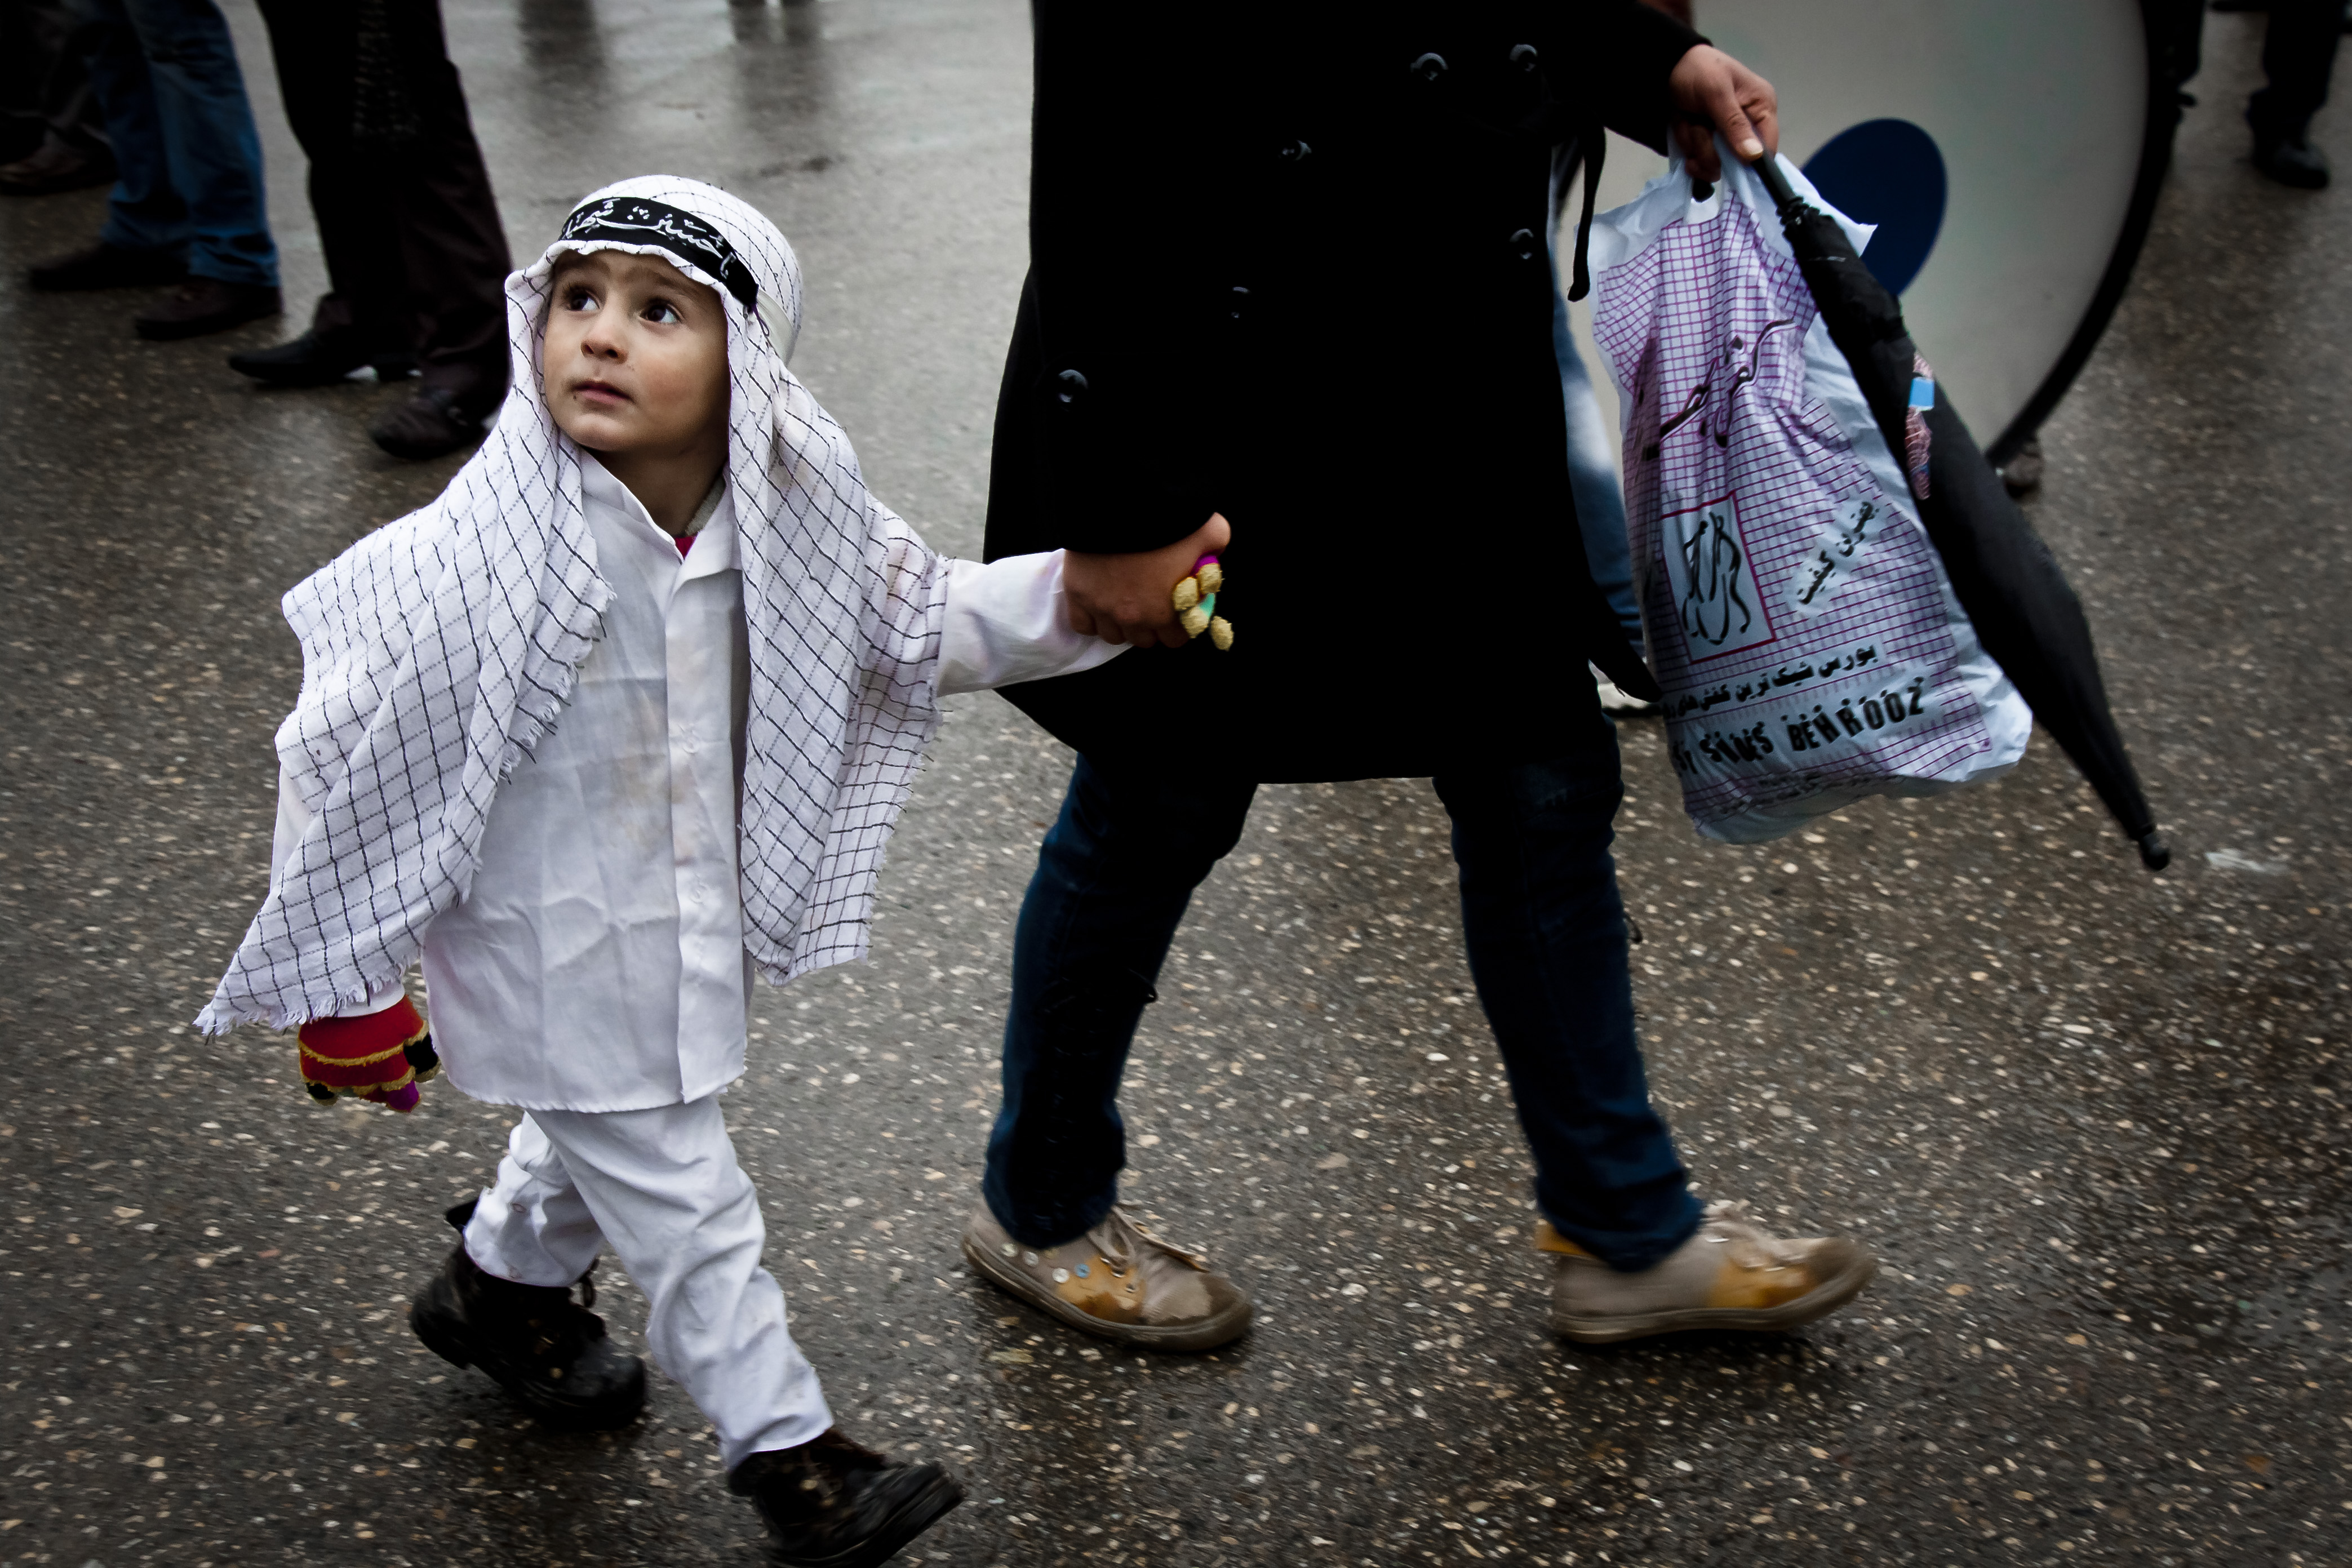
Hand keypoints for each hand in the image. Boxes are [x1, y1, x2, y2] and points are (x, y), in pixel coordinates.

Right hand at [1063, 512, 1232, 647]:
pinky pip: (1082, 625)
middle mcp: (1133, 617)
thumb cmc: (1169, 519)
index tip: (1175, 611)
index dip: (1177, 627)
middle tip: (1149, 603)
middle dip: (1149, 626)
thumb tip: (1213, 556)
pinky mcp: (1077, 595)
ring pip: (1112, 636)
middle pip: (1143, 640)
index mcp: (1166, 611)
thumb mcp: (1210, 532)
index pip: (1175, 640)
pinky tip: (1099, 605)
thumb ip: (1214, 550)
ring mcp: (1102, 608)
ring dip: (1120, 624)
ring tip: (1123, 603)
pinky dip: (1091, 620)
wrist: (1120, 500)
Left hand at [1667, 44, 1777, 182]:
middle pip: (1737, 162)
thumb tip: (1755, 155)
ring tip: (1689, 118)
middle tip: (1698, 123)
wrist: (1667, 69)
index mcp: (1761, 107)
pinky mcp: (1708, 144)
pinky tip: (1684, 127)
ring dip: (1695, 144)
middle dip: (1711, 146)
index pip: (1768, 147)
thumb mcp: (1716, 93)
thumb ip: (1735, 124)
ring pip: (1714, 164)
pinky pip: (1700, 162)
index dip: (1751, 161)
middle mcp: (1748, 126)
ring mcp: (1726, 138)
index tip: (1729, 159)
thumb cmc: (1698, 71)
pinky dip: (1687, 146)